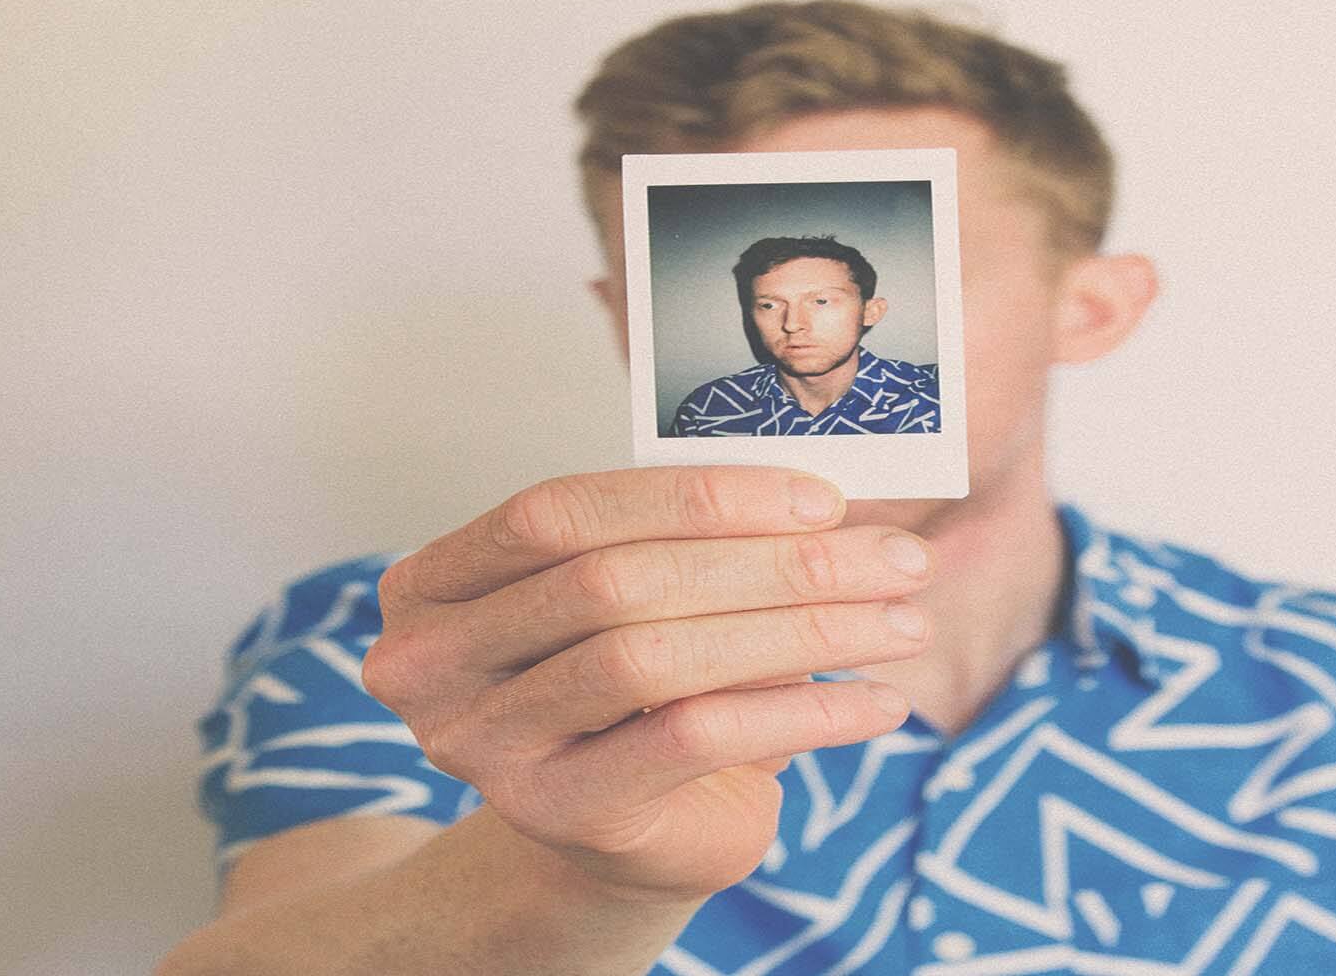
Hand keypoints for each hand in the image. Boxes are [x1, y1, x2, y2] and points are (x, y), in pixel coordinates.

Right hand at [363, 466, 932, 903]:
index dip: (696, 496)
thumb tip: (823, 499)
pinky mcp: (559, 811)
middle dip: (774, 563)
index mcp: (438, 582)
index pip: (563, 512)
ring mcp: (487, 744)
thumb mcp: (650, 598)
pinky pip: (692, 740)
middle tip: (895, 559)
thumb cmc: (639, 694)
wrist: (623, 838)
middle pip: (615, 582)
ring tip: (900, 623)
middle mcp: (434, 662)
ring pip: (653, 658)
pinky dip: (802, 714)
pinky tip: (876, 703)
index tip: (822, 496)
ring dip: (800, 632)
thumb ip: (694, 542)